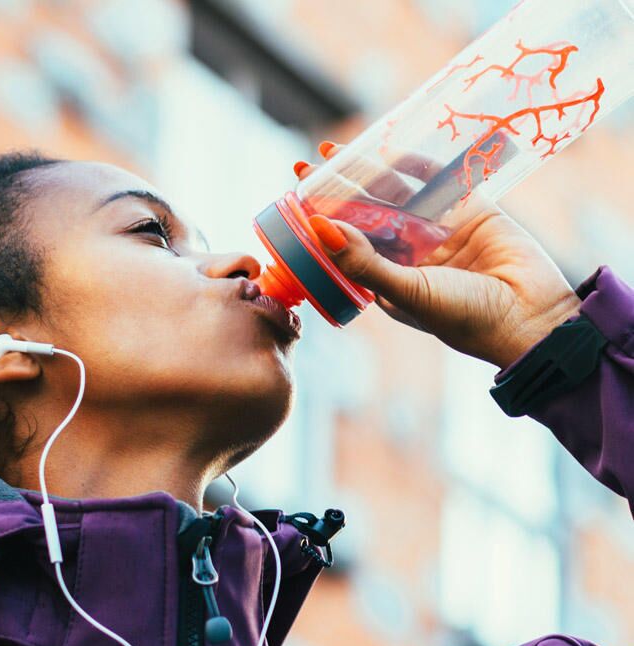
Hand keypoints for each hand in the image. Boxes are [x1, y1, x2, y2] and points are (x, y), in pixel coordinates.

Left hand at [294, 145, 581, 369]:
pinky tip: (391, 146)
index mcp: (388, 281)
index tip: (297, 198)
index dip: (323, 221)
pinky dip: (417, 163)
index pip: (348, 244)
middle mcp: (410, 255)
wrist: (529, 318)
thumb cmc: (464, 317)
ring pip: (398, 193)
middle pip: (367, 214)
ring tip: (341, 150)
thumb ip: (364, 262)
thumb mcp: (407, 291)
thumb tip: (319, 230)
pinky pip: (439, 180)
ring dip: (370, 171)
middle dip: (338, 190)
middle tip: (309, 163)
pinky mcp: (471, 210)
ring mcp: (439, 231)